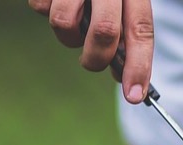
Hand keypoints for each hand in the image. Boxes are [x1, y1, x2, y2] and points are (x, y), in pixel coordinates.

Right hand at [28, 0, 153, 103]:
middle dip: (97, 59)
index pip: (142, 29)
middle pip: (104, 32)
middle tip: (92, 62)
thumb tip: (123, 75)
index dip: (140, 66)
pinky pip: (40, 8)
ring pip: (65, 25)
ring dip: (67, 35)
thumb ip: (124, 29)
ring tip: (72, 16)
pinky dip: (46, 8)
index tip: (134, 97)